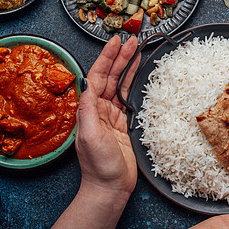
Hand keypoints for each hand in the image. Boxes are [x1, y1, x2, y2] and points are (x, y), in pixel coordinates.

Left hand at [75, 35, 139, 196]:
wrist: (110, 188)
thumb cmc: (99, 167)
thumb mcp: (91, 137)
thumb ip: (88, 111)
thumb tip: (87, 84)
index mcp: (89, 110)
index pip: (97, 77)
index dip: (107, 58)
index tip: (116, 42)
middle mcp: (99, 111)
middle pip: (110, 77)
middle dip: (120, 57)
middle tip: (132, 40)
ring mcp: (112, 117)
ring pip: (120, 86)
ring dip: (128, 68)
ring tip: (138, 51)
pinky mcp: (124, 126)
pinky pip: (129, 100)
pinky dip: (135, 86)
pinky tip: (141, 76)